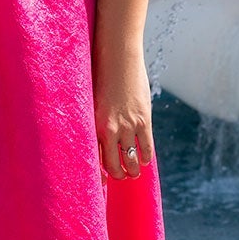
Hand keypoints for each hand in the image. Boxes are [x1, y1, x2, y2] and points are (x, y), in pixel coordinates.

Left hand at [92, 40, 155, 183]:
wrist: (118, 57)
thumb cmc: (101, 74)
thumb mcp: (93, 99)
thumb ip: (97, 118)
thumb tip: (100, 133)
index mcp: (93, 124)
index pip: (95, 158)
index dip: (99, 174)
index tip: (101, 182)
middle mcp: (108, 129)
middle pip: (112, 164)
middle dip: (117, 175)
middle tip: (121, 176)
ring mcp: (127, 125)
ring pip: (131, 159)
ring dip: (133, 170)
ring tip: (133, 173)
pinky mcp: (143, 119)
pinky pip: (146, 146)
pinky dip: (146, 157)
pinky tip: (145, 160)